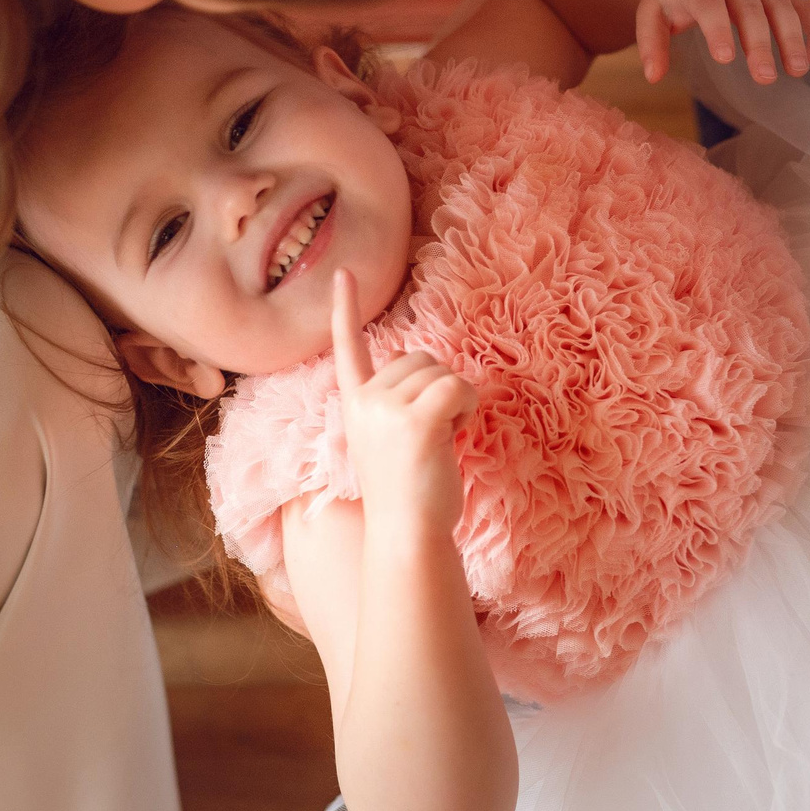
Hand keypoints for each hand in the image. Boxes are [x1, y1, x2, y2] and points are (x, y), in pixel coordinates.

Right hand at [333, 270, 475, 536]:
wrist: (406, 536)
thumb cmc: (409, 497)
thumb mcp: (393, 442)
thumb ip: (402, 407)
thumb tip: (437, 381)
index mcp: (356, 405)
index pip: (349, 348)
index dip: (346, 310)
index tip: (343, 274)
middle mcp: (366, 400)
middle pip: (421, 358)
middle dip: (439, 390)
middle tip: (431, 436)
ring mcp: (388, 407)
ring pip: (445, 374)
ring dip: (456, 404)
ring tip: (438, 443)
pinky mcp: (417, 419)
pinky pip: (459, 388)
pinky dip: (466, 410)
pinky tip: (452, 439)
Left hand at [631, 0, 809, 85]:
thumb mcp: (651, 13)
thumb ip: (651, 43)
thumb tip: (653, 77)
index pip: (710, 3)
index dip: (719, 28)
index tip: (726, 59)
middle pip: (751, 7)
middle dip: (760, 42)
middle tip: (765, 78)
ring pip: (782, 3)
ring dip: (793, 36)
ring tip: (798, 70)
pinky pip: (803, 3)